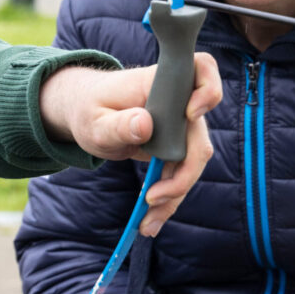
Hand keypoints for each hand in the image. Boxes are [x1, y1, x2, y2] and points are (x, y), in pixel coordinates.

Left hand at [38, 53, 219, 234]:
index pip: (202, 70)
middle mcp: (179, 104)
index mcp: (162, 83)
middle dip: (183, 175)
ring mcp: (181, 127)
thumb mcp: (94, 121)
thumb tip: (145, 125)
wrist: (87, 117)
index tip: (191, 114)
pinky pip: (179, 175)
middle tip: (152, 198)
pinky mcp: (176, 148)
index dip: (207, 91)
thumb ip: (117, 124)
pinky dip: (167, 199)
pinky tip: (150, 220)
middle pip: (199, 139)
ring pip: (192, 165)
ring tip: (146, 223)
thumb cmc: (89, 109)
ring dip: (173, 196)